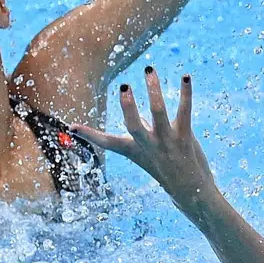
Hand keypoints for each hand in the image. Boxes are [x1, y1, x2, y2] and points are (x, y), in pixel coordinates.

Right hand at [72, 68, 216, 217]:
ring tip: (148, 70)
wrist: (190, 192)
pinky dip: (185, 93)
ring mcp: (167, 142)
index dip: (90, 135)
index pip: (108, 143)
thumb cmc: (166, 168)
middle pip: (134, 126)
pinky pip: (184, 111)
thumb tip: (133, 118)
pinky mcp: (185, 137)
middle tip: (124, 86)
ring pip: (159, 113)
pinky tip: (185, 77)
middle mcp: (149, 145)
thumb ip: (140, 133)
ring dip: (154, 90)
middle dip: (128, 107)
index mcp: (135, 150)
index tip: (72, 127)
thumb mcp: (147, 153)